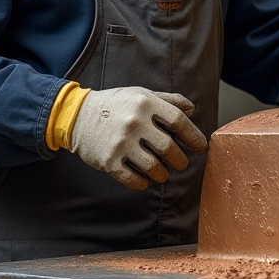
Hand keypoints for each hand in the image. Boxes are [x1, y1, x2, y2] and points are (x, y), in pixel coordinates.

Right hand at [68, 87, 207, 189]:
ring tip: (162, 173)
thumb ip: (168, 100)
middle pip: (169, 148)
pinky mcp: (109, 161)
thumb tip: (191, 110)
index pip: (178, 122)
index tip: (200, 148)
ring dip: (162, 174)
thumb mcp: (141, 95)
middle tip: (180, 164)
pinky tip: (145, 179)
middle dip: (179, 161)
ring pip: (154, 167)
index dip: (193, 137)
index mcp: (145, 103)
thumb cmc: (116, 105)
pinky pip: (134, 179)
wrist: (77, 115)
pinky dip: (143, 183)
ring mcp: (121, 142)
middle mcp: (134, 122)